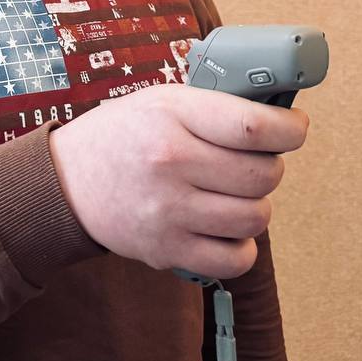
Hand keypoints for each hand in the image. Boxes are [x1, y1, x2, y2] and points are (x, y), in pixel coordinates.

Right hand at [49, 83, 308, 277]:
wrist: (67, 181)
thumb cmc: (123, 136)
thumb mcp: (162, 102)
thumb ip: (215, 108)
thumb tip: (279, 119)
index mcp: (172, 116)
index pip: (254, 127)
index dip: (290, 129)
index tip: (294, 128)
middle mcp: (171, 162)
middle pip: (264, 175)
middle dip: (269, 167)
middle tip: (251, 163)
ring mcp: (169, 211)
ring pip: (256, 217)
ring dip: (254, 205)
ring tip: (233, 195)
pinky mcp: (166, 250)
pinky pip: (236, 259)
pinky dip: (240, 245)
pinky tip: (223, 227)